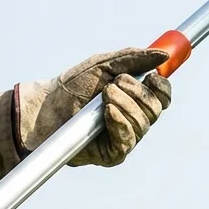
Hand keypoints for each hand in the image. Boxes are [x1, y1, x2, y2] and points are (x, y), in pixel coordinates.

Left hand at [16, 48, 173, 166]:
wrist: (46, 107)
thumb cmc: (73, 87)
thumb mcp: (104, 65)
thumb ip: (134, 59)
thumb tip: (163, 55)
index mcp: (136, 98)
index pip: (163, 96)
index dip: (162, 86)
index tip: (152, 76)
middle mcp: (134, 119)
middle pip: (155, 109)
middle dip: (136, 93)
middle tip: (111, 85)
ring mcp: (125, 137)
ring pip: (142, 123)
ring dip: (123, 104)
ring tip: (102, 96)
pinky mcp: (113, 154)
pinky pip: (128, 140)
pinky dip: (120, 123)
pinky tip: (108, 112)